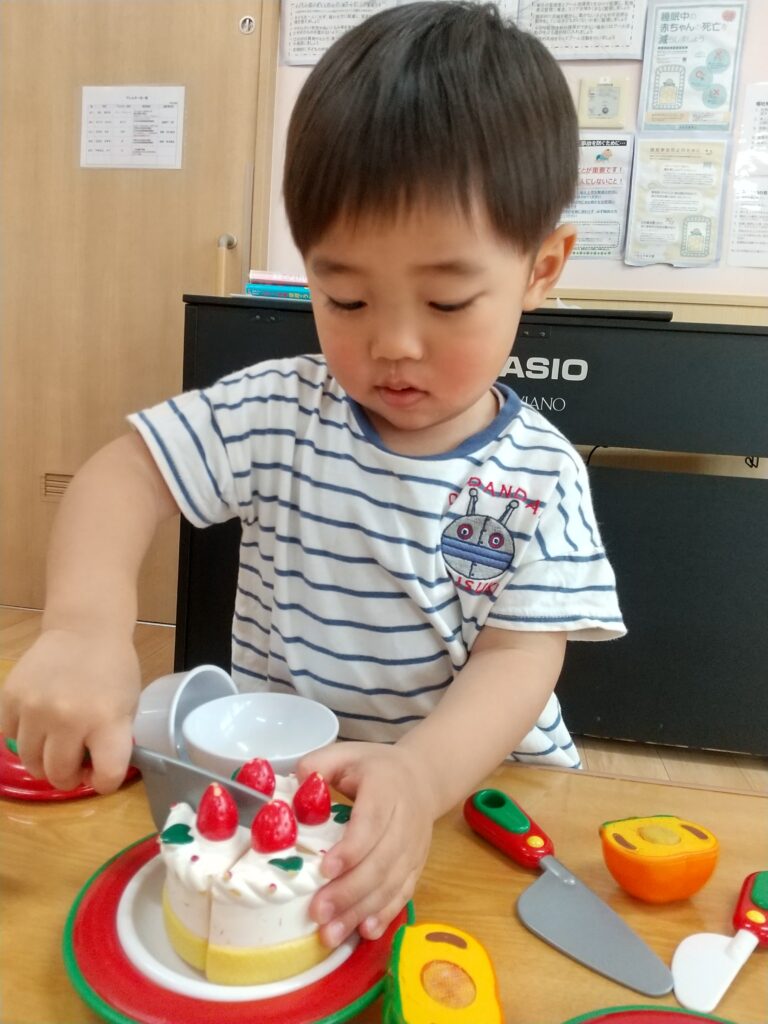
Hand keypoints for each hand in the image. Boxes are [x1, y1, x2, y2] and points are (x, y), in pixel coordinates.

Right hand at [0, 628, 140, 792]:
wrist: (84, 629)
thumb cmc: (112, 669)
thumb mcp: (128, 705)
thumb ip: (113, 741)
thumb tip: (93, 772)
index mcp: (107, 719)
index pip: (107, 775)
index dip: (105, 782)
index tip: (100, 775)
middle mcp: (68, 717)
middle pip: (59, 774)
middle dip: (68, 778)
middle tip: (74, 766)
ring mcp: (35, 708)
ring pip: (30, 762)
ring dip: (43, 762)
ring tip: (55, 746)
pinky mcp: (10, 698)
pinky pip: (10, 737)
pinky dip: (23, 739)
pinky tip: (38, 724)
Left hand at [297, 741, 436, 948]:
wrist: (422, 777)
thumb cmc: (375, 768)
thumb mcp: (346, 753)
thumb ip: (317, 766)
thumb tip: (293, 790)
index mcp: (387, 788)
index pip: (372, 822)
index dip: (352, 849)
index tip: (325, 870)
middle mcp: (406, 820)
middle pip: (382, 861)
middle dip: (349, 891)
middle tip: (318, 912)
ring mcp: (415, 847)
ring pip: (391, 883)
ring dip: (361, 910)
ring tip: (331, 933)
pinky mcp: (417, 865)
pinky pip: (403, 893)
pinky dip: (385, 914)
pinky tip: (365, 931)